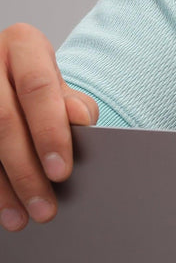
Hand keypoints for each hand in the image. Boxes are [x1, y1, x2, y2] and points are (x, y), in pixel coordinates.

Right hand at [0, 23, 98, 231]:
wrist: (5, 74)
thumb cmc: (35, 82)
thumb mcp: (56, 83)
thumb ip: (69, 102)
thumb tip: (80, 118)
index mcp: (22, 44)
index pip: (38, 88)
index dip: (50, 131)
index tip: (62, 172)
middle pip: (4, 122)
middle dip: (26, 172)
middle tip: (46, 208)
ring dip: (2, 187)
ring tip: (20, 218)